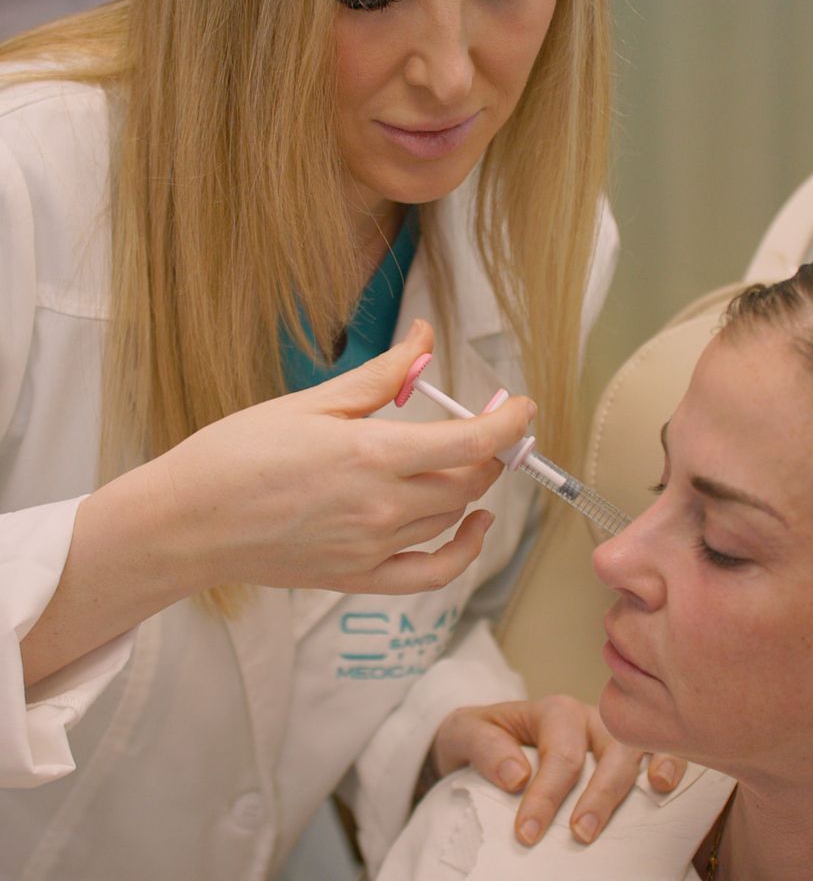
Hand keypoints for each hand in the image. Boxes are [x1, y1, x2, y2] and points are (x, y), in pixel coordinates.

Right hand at [149, 318, 535, 594]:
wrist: (187, 522)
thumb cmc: (238, 453)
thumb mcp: (314, 400)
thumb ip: (382, 374)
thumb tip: (426, 338)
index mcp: (374, 454)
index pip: (472, 442)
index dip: (510, 423)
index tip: (521, 406)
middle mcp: (384, 506)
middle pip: (469, 480)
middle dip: (489, 450)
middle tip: (485, 426)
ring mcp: (374, 548)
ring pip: (452, 517)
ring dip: (471, 487)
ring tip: (463, 459)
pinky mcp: (359, 578)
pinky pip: (431, 574)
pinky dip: (462, 551)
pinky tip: (472, 526)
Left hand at [431, 697, 687, 845]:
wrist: (488, 742)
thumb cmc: (482, 738)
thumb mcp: (465, 733)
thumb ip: (483, 746)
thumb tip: (517, 775)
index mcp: (555, 712)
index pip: (559, 752)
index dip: (546, 794)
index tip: (527, 833)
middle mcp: (593, 719)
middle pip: (610, 747)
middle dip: (600, 793)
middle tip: (580, 835)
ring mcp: (617, 737)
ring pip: (642, 743)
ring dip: (651, 765)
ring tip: (657, 791)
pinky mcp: (633, 757)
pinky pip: (662, 749)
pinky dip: (674, 759)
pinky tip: (673, 783)